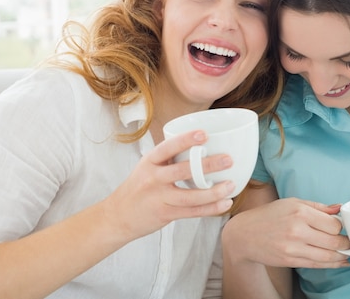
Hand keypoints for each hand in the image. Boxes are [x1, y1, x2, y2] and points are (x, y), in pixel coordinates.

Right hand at [101, 130, 235, 240]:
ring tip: (231, 185)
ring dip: (213, 191)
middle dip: (207, 165)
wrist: (118, 216)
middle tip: (228, 159)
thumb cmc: (139, 187)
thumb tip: (200, 143)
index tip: (204, 134)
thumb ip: (169, 157)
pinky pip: (192, 212)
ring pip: (190, 196)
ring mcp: (159, 198)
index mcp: (150, 162)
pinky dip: (210, 209)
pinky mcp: (165, 214)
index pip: (167, 147)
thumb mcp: (148, 166)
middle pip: (182, 171)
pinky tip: (225, 203)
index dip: (185, 140)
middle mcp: (153, 179)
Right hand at [224, 197, 349, 268]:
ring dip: (342, 256)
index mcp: (300, 212)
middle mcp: (297, 230)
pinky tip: (340, 262)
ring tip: (348, 253)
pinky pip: (316, 264)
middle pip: (334, 241)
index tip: (345, 228)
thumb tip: (339, 208)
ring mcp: (293, 248)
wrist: (245, 234)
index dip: (342, 227)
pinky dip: (332, 264)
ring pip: (328, 256)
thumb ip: (318, 206)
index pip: (333, 224)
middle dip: (347, 243)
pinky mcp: (290, 260)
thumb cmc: (270, 215)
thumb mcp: (292, 203)